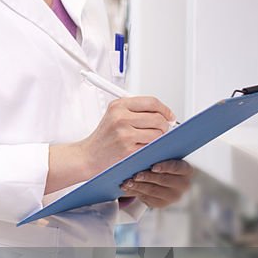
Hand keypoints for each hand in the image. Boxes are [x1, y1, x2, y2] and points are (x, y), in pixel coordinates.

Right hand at [45, 95, 175, 195]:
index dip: (165, 109)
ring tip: (149, 140)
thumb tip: (162, 112)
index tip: (169, 115)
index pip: (151, 102)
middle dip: (164, 125)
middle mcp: (121, 117)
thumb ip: (136, 110)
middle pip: (158, 117)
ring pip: (158, 133)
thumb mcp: (114, 115)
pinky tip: (143, 148)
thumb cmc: (103, 137)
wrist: (88, 155)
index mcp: (119, 105)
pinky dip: (151, 148)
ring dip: (158, 138)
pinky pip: (151, 146)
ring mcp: (124, 133)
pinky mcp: (128, 149)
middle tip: (161, 130)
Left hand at [120, 159, 193, 207]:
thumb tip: (144, 149)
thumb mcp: (162, 156)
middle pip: (164, 180)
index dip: (165, 167)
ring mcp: (173, 196)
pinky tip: (127, 188)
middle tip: (136, 175)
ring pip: (154, 191)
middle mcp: (183, 185)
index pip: (177, 168)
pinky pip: (147, 198)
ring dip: (139, 186)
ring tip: (128, 182)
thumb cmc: (161, 162)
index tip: (153, 167)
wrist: (162, 178)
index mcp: (186, 170)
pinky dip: (135, 192)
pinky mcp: (161, 203)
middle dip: (148, 178)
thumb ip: (157, 153)